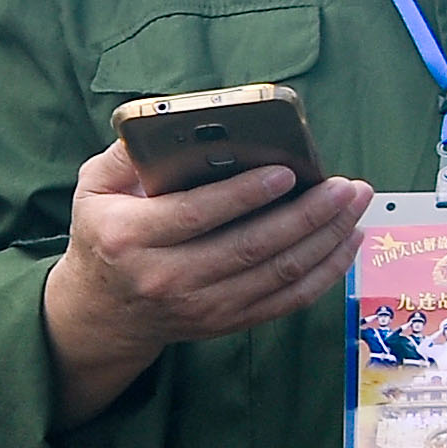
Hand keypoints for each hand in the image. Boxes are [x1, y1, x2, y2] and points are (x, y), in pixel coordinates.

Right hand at [43, 141, 372, 425]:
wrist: (104, 311)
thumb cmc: (104, 237)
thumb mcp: (93, 189)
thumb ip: (125, 155)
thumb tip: (171, 126)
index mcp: (130, 238)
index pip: (196, 214)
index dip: (245, 194)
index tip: (287, 172)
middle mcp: (167, 277)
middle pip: (251, 247)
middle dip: (307, 214)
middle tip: (344, 186)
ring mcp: (201, 305)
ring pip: (278, 273)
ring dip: (325, 238)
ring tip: (354, 204)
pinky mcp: (228, 321)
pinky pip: (288, 300)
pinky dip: (326, 272)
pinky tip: (347, 241)